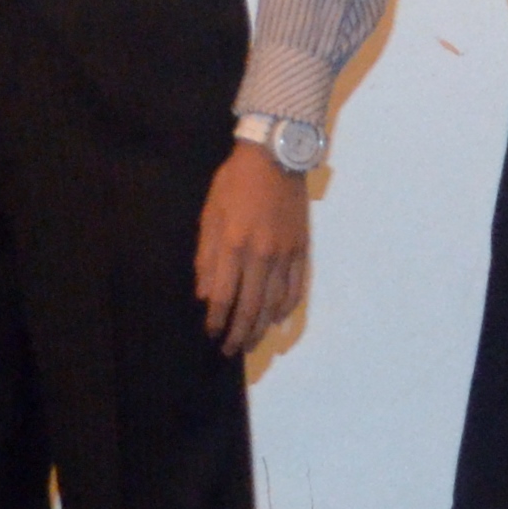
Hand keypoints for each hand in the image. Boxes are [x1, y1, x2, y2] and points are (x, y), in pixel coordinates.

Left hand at [197, 142, 310, 355]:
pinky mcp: (302, 249)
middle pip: (250, 306)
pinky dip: (286, 308)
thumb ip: (207, 257)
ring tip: (252, 343)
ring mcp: (285, 254)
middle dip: (239, 333)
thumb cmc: (234, 183)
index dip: (217, 320)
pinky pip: (296, 287)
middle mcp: (261, 255)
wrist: (274, 157)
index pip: (224, 296)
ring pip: (274, 302)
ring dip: (262, 327)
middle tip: (231, 351)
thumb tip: (205, 294)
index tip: (211, 334)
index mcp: (234, 245)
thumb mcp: (210, 214)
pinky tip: (277, 319)